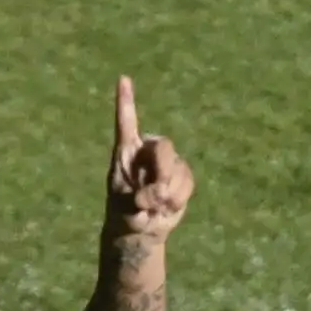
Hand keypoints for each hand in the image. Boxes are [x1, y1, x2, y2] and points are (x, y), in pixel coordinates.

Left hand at [105, 76, 194, 241]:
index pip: (126, 123)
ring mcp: (167, 162)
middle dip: (162, 171)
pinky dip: (178, 197)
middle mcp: (147, 152)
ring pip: (178, 168)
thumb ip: (141, 197)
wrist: (140, 231)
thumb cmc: (124, 216)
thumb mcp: (125, 209)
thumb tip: (159, 191)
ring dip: (169, 192)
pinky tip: (167, 206)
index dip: (126, 101)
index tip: (122, 79)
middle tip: (152, 196)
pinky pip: (187, 181)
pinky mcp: (181, 174)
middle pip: (163, 147)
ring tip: (154, 206)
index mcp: (125, 153)